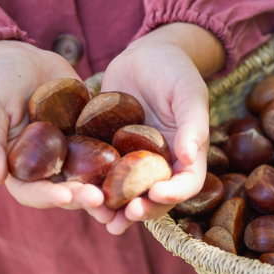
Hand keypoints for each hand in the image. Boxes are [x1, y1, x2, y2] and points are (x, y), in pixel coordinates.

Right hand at [0, 40, 105, 212]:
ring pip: (91, 178)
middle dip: (83, 197)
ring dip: (105, 187)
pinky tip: (134, 164)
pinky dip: (120, 162)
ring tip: (121, 192)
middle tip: (101, 199)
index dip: (47, 197)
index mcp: (20, 168)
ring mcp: (73, 154)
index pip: (32, 192)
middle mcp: (49, 167)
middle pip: (67, 191)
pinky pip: (107, 153)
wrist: (26, 61)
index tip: (66, 197)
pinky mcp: (92, 139)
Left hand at [98, 22, 224, 233]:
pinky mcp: (110, 150)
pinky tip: (80, 194)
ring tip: (101, 218)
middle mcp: (161, 162)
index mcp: (187, 153)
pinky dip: (94, 187)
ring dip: (115, 208)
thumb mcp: (188, 91)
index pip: (187, 182)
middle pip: (156, 196)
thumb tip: (190, 157)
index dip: (175, 193)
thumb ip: (193, 123)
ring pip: (128, 192)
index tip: (156, 193)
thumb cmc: (174, 70)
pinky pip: (103, 173)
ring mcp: (134, 159)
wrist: (145, 56)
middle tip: (126, 215)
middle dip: (142, 209)